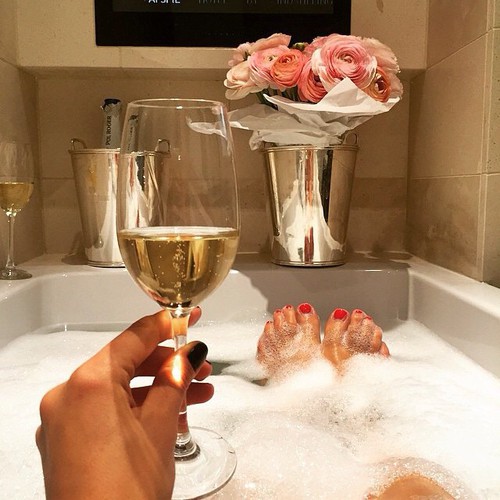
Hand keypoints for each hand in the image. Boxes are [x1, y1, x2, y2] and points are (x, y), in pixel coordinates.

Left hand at [36, 309, 212, 499]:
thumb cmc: (127, 492)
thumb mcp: (161, 426)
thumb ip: (175, 380)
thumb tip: (189, 354)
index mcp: (87, 383)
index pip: (134, 337)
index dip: (168, 323)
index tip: (191, 316)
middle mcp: (66, 396)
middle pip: (126, 363)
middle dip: (168, 363)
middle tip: (201, 365)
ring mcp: (62, 421)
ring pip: (119, 389)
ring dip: (158, 388)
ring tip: (197, 393)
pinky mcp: (66, 442)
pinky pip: (106, 411)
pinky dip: (137, 408)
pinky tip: (170, 415)